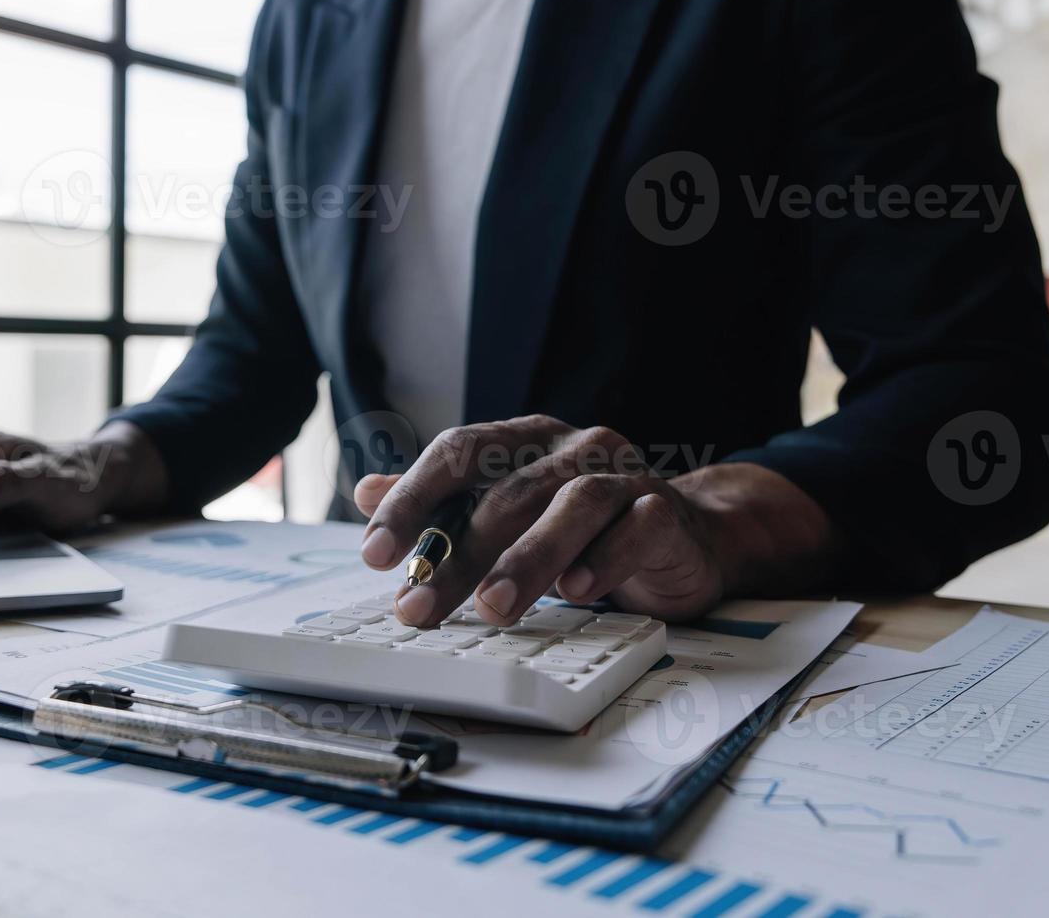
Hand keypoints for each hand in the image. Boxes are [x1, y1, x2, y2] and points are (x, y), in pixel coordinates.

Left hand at [355, 415, 831, 626]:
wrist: (684, 535)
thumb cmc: (584, 526)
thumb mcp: (507, 511)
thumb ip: (442, 502)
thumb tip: (364, 493)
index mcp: (525, 440)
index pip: (458, 452)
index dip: (412, 500)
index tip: (376, 555)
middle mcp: (572, 447)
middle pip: (507, 492)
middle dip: (457, 555)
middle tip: (420, 608)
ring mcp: (624, 475)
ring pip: (572, 504)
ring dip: (528, 558)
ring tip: (493, 607)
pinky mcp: (666, 511)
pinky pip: (635, 526)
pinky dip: (606, 556)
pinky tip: (579, 590)